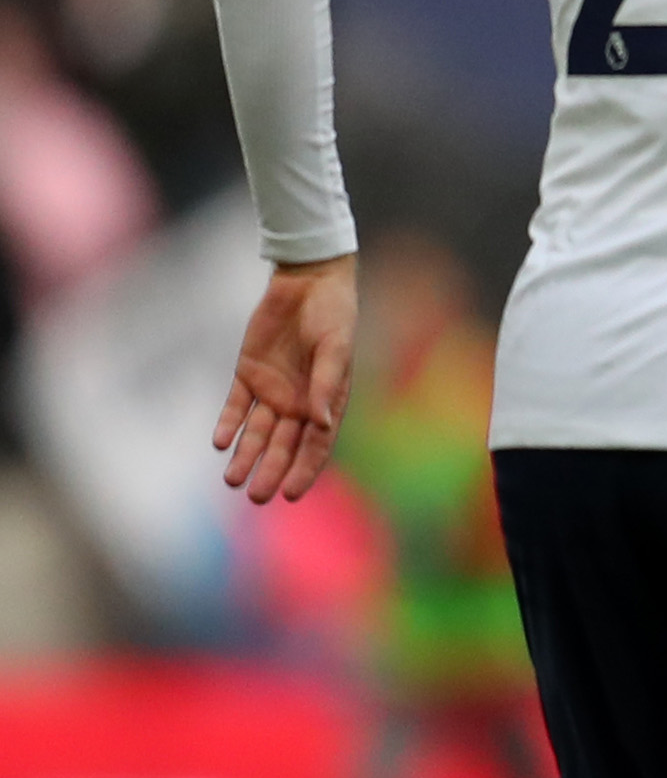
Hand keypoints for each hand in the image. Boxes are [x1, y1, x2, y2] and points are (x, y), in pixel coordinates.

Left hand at [213, 255, 358, 503]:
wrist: (306, 280)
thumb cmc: (333, 313)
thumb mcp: (334, 347)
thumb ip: (326, 384)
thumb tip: (322, 423)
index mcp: (326, 398)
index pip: (316, 443)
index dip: (304, 469)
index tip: (290, 494)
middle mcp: (299, 400)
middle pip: (282, 444)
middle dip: (270, 470)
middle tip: (257, 497)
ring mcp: (272, 388)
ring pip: (256, 432)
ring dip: (245, 456)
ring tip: (232, 480)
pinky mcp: (248, 373)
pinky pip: (236, 406)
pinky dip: (229, 424)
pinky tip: (221, 443)